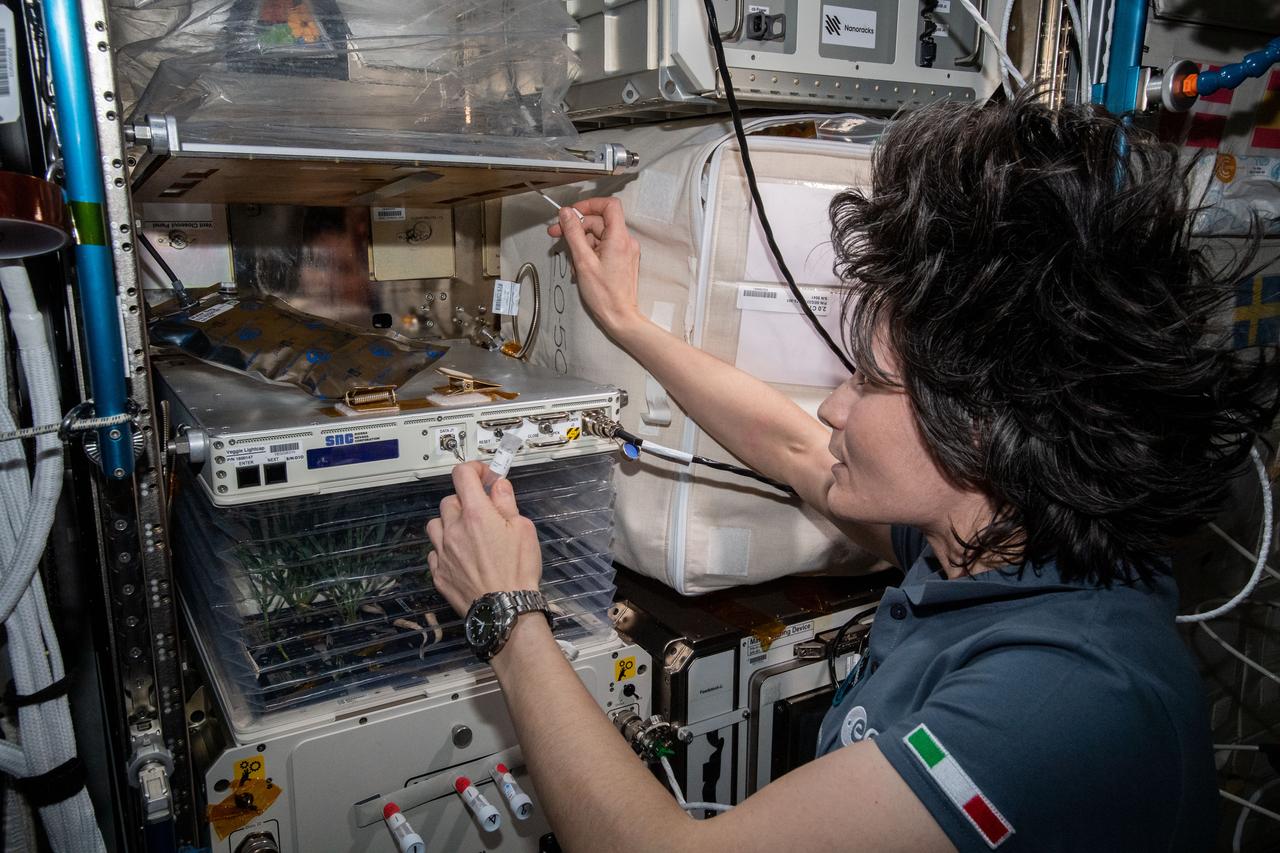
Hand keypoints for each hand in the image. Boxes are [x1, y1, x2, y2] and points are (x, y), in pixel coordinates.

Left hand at [424, 462, 542, 616]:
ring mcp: (442, 551)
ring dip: (449, 524)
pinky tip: (461, 557)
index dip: (473, 470)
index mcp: (475, 513)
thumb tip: (497, 485)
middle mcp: (453, 529)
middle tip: (482, 513)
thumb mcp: (523, 529)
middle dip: (465, 501)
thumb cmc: (518, 570)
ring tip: (467, 535)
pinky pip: (435, 551)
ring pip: (436, 524)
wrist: (504, 610)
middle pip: (449, 500)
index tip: (484, 476)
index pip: (462, 475)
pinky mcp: (437, 572)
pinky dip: (445, 549)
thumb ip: (506, 503)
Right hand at [547, 197, 644, 336]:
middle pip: (598, 222)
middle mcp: (625, 242)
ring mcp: (624, 251)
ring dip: (581, 245)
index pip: (609, 205)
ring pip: (598, 236)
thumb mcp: (583, 261)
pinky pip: (602, 248)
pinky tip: (581, 267)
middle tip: (557, 234)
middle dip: (577, 228)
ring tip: (573, 262)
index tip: (572, 213)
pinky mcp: (621, 260)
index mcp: (619, 238)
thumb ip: (573, 233)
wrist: (619, 316)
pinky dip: (589, 253)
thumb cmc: (605, 295)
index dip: (589, 205)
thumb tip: (566, 214)